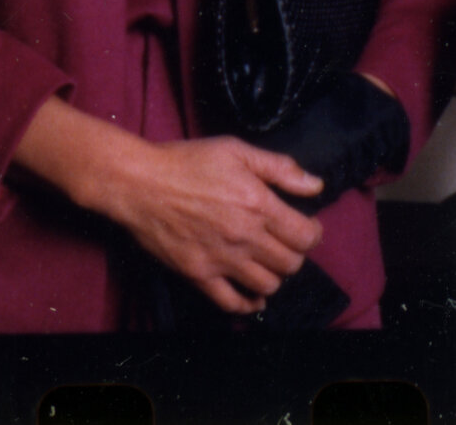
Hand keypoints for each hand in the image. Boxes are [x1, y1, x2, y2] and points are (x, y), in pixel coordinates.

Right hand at [11, 96, 324, 314]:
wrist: (139, 182)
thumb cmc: (186, 161)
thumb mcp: (236, 150)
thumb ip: (280, 168)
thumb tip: (316, 185)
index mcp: (258, 204)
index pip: (306, 236)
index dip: (313, 233)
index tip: (305, 227)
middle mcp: (244, 236)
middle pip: (291, 263)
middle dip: (294, 254)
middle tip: (283, 242)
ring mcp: (221, 259)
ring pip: (268, 285)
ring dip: (274, 276)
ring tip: (266, 262)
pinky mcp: (199, 274)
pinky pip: (232, 303)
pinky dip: (248, 304)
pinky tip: (252, 296)